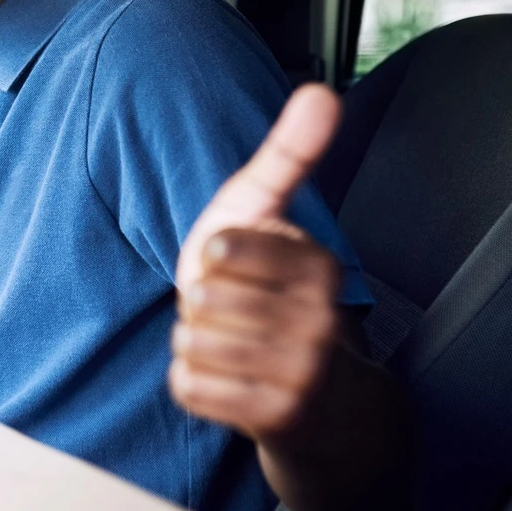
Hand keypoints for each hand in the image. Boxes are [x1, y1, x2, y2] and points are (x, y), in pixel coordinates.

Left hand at [169, 84, 345, 441]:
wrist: (312, 389)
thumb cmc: (275, 287)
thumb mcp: (273, 215)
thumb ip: (291, 154)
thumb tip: (322, 91)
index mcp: (320, 265)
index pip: (218, 250)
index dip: (211, 257)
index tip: (238, 264)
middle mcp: (322, 321)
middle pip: (202, 298)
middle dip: (203, 302)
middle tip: (236, 310)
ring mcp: (302, 375)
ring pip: (192, 343)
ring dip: (197, 341)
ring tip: (233, 341)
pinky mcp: (274, 419)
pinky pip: (189, 386)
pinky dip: (194, 381)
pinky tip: (228, 377)